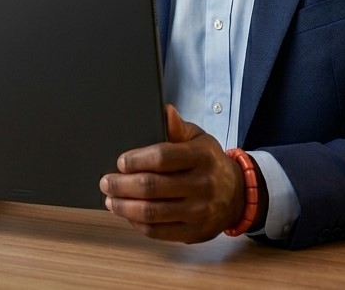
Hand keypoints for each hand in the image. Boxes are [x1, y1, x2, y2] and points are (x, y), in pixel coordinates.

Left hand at [98, 104, 245, 242]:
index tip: (120, 161)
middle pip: (152, 187)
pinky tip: (127, 214)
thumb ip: (178, 128)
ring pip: (152, 212)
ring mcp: (199, 212)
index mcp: (202, 157)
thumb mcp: (199, 139)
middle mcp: (202, 185)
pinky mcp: (194, 233)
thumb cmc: (209, 161)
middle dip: (122, 184)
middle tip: (106, 181)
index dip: (137, 160)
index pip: (163, 157)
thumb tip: (166, 111)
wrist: (237, 194)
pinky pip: (159, 231)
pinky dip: (137, 223)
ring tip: (110, 199)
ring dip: (124, 206)